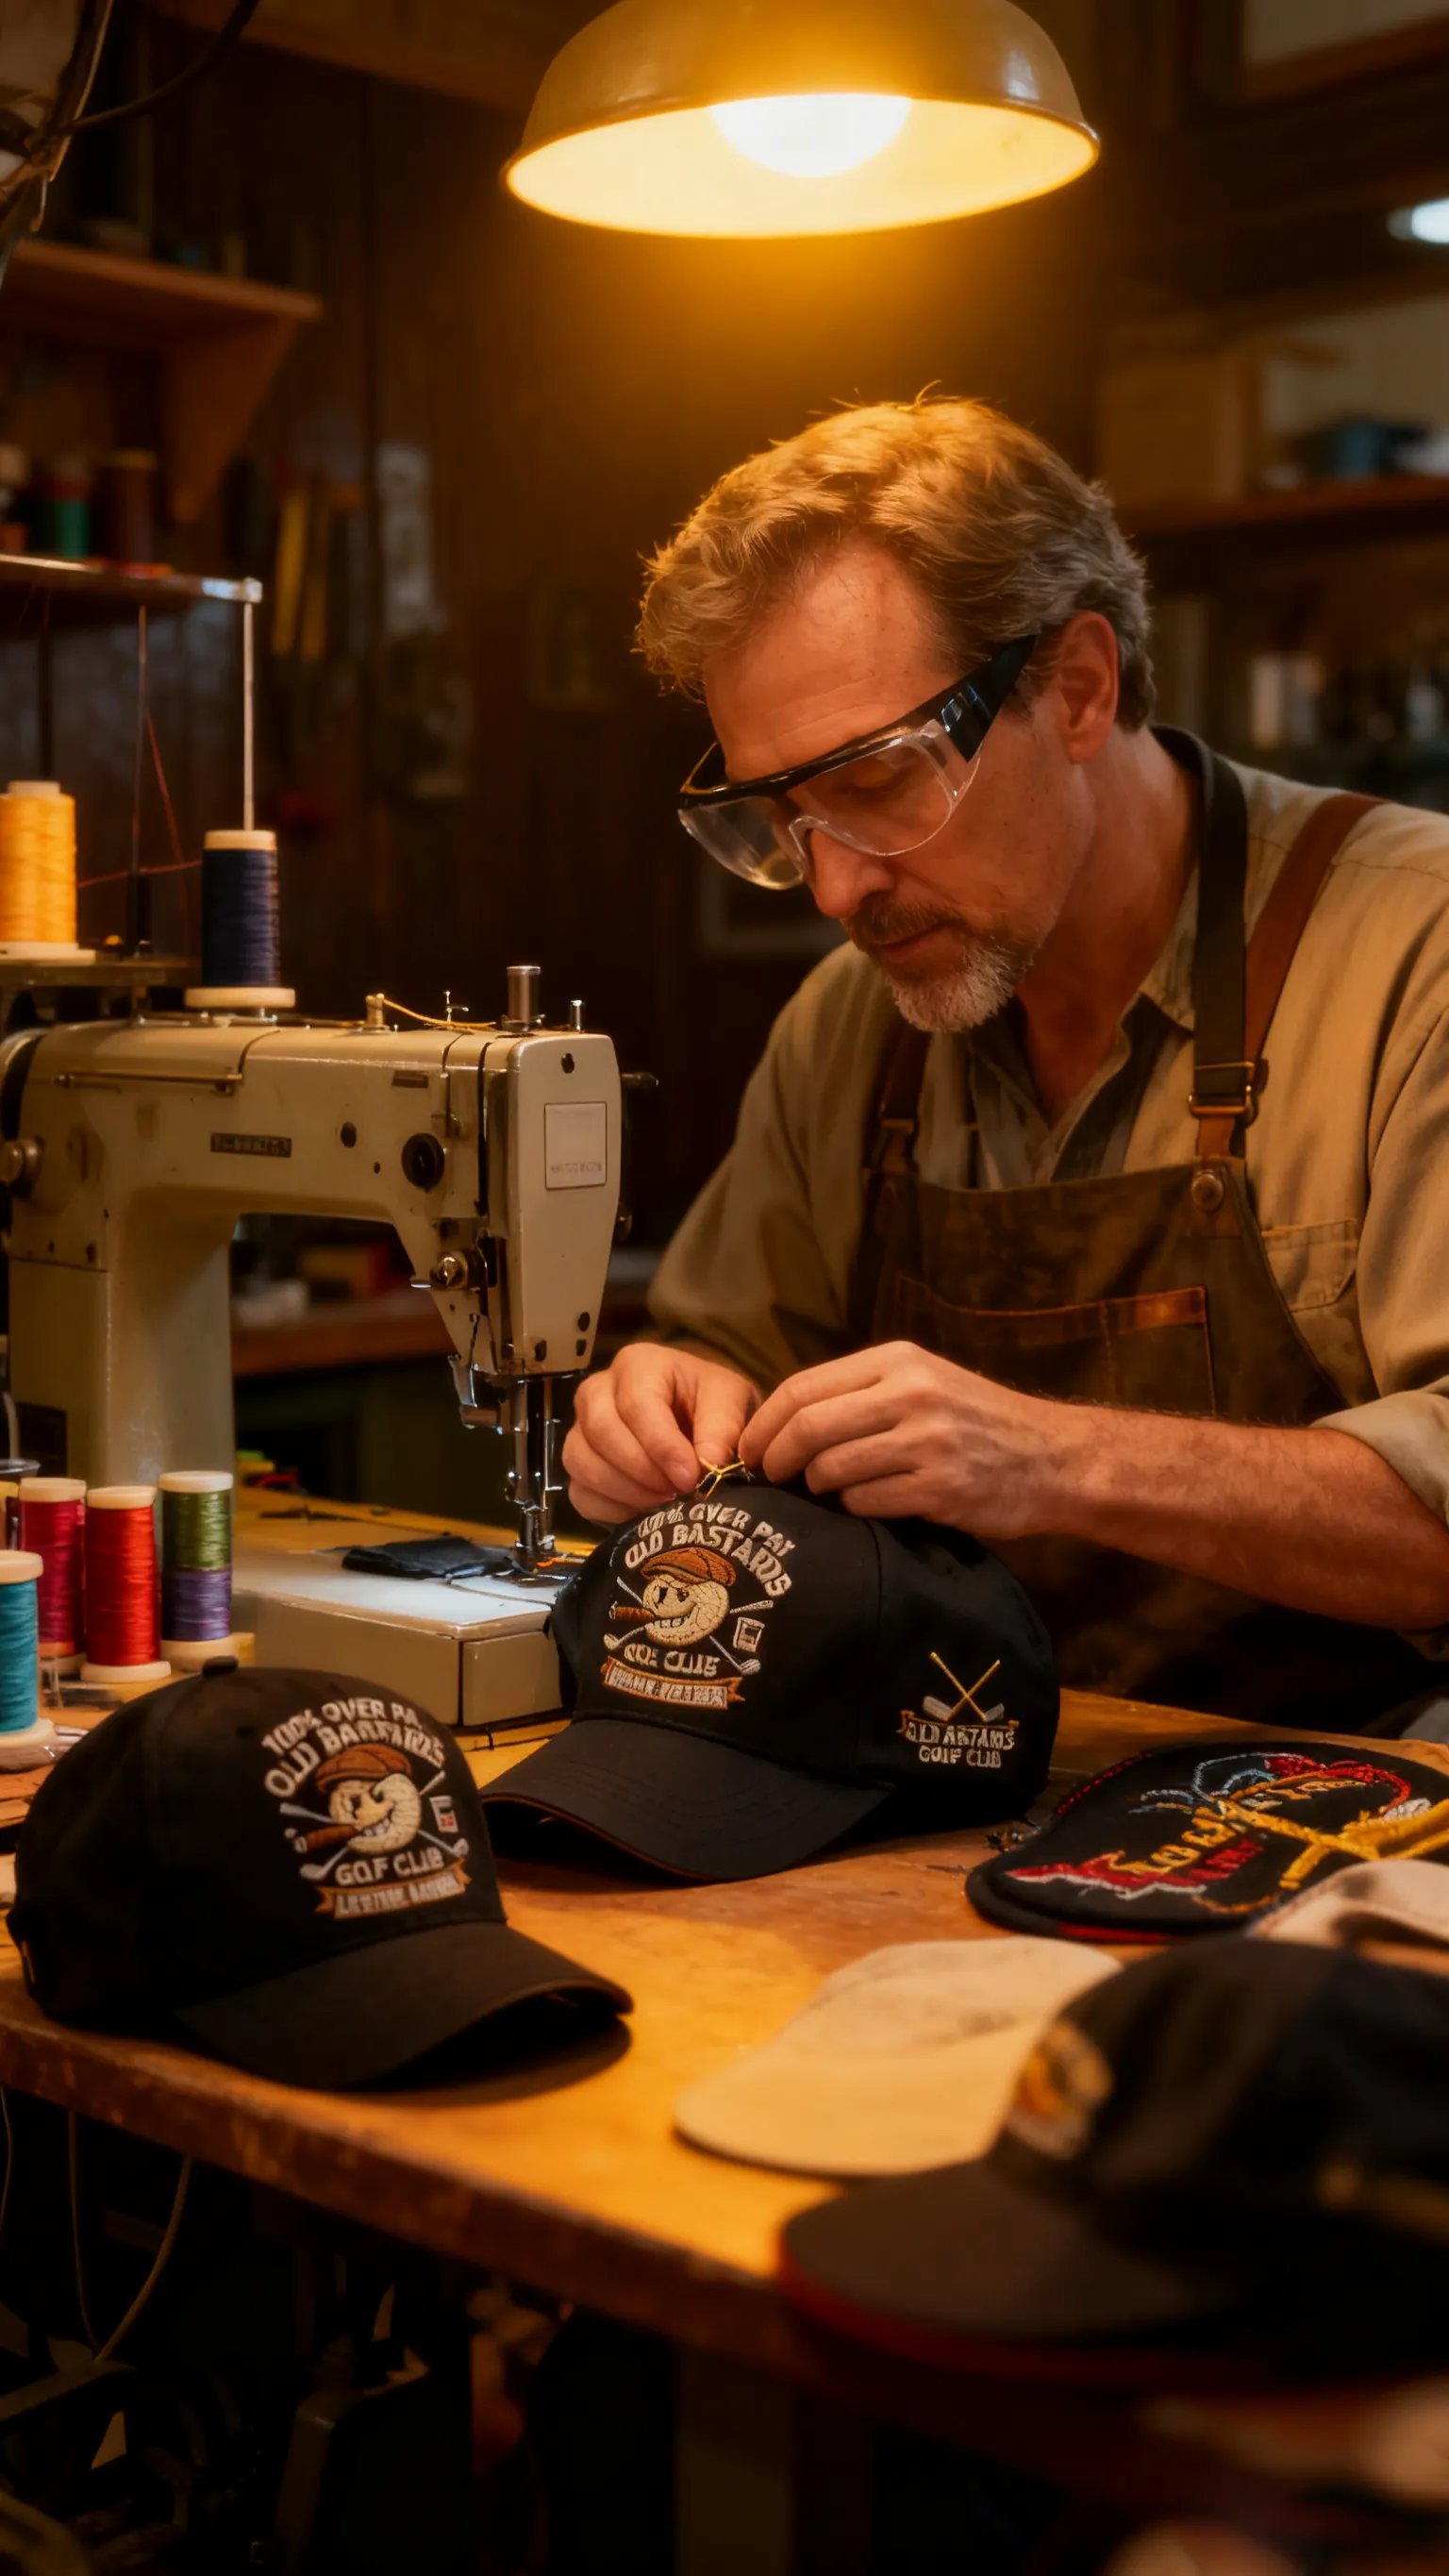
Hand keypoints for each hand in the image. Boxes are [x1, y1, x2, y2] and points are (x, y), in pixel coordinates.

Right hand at [564, 1344, 758, 1525]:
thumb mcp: (730, 1401)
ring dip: (626, 1492)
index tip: (690, 1477)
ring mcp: (581, 1429)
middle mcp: (598, 1391)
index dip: (661, 1446)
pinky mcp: (577, 1465)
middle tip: (676, 1492)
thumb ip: (722, 1428)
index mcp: (638, 1365)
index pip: (636, 1404)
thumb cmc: (712, 1404)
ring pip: (582, 1462)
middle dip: (641, 1470)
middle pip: (601, 1430)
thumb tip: (707, 1464)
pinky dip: (612, 1510)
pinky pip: (580, 1492)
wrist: (701, 1423)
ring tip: (664, 1503)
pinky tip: (644, 1512)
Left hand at [737, 1340, 1065, 1537]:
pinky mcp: (940, 1488)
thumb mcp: (926, 1381)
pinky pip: (866, 1503)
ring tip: (825, 1491)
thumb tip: (784, 1420)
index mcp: (900, 1360)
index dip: (764, 1423)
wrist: (1054, 1458)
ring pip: (832, 1468)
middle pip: (808, 1428)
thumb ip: (863, 1392)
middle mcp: (911, 1394)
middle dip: (775, 1458)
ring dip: (817, 1487)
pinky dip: (854, 1508)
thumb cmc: (979, 1422)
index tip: (748, 1449)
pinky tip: (868, 1504)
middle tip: (768, 1477)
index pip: (804, 1388)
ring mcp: (927, 1442)